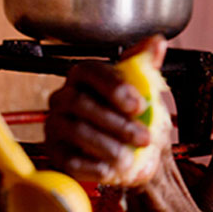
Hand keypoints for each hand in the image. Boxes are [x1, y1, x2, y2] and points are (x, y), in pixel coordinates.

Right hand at [44, 35, 168, 185]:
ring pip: (76, 131)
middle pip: (81, 104)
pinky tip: (110, 170)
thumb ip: (147, 65)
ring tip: (130, 157)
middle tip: (143, 137)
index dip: (114, 88)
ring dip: (108, 146)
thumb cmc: (136, 118)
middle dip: (117, 123)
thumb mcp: (146, 90)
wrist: (136, 153)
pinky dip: (92, 166)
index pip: (91, 72)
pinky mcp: (55, 153)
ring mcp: (56, 125)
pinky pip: (68, 159)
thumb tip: (157, 42)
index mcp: (84, 76)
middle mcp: (64, 97)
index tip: (139, 106)